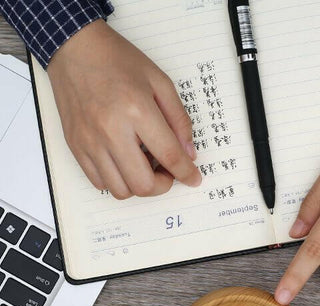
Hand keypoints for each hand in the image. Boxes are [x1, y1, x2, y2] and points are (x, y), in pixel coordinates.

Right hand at [47, 20, 200, 198]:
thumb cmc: (117, 61)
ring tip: (144, 166)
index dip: (186, 173)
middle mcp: (111, 130)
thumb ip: (179, 120)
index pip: (169, 156)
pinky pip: (99, 183)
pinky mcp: (75, 146)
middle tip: (167, 173)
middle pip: (143, 184)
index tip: (193, 179)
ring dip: (139, 186)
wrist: (74, 48)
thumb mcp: (160, 83)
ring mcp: (90, 141)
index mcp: (137, 111)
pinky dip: (117, 181)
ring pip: (121, 190)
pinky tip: (125, 163)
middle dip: (162, 186)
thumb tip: (188, 154)